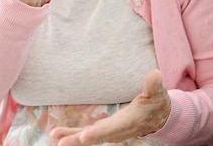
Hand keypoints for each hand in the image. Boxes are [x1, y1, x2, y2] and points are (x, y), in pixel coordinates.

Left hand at [49, 70, 170, 145]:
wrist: (159, 118)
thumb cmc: (158, 103)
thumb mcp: (158, 93)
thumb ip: (154, 85)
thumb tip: (154, 74)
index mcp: (129, 122)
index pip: (112, 129)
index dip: (98, 133)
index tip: (84, 136)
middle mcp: (117, 130)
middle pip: (96, 137)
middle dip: (78, 140)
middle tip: (61, 143)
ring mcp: (110, 131)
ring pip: (89, 137)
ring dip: (71, 137)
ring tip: (54, 136)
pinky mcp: (104, 129)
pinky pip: (86, 134)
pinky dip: (73, 134)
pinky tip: (58, 134)